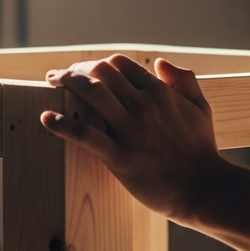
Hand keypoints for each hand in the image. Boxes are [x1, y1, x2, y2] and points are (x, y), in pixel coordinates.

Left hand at [41, 55, 226, 220]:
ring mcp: (130, 131)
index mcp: (160, 92)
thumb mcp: (200, 108)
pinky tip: (46, 118)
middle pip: (101, 72)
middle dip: (77, 68)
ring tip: (51, 82)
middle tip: (62, 75)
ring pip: (91, 93)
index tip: (88, 71)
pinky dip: (62, 124)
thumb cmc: (201, 150)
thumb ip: (184, 80)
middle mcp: (143, 106)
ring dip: (66, 82)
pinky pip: (85, 135)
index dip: (99, 64)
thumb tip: (160, 62)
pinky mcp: (119, 157)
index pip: (120, 64)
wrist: (203, 188)